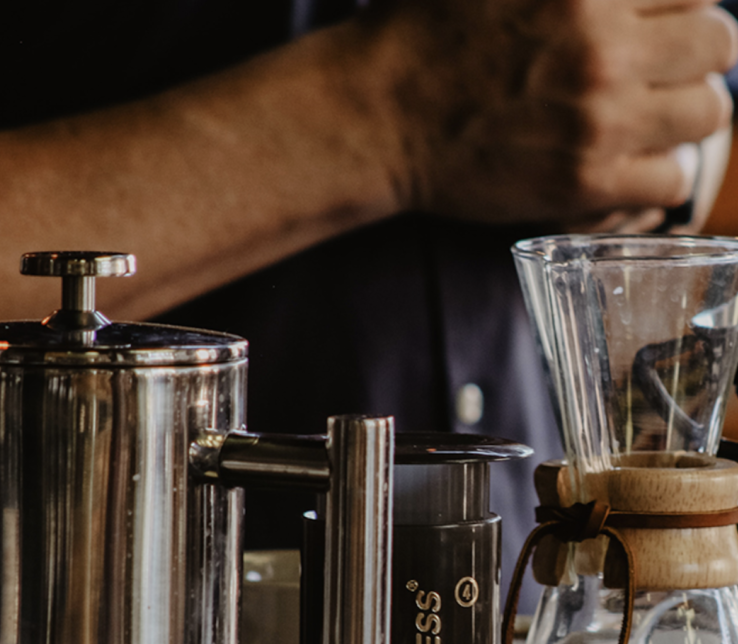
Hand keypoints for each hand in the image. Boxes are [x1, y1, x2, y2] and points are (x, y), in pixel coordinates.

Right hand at [363, 0, 737, 225]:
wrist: (383, 115)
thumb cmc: (430, 32)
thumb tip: (614, 1)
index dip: (684, 6)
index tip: (660, 25)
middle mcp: (603, 47)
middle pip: (720, 43)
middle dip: (696, 57)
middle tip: (659, 74)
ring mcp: (599, 119)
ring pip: (709, 115)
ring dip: (684, 118)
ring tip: (647, 123)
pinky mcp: (584, 181)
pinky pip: (673, 182)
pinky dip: (658, 177)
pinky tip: (628, 168)